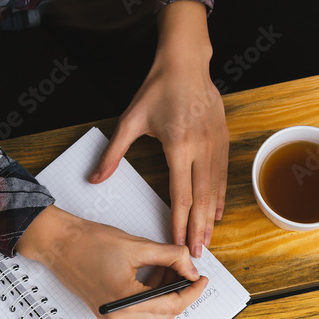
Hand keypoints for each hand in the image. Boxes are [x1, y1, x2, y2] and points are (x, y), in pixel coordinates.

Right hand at [16, 205, 206, 318]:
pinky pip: (140, 305)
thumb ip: (170, 256)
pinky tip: (155, 270)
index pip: (172, 305)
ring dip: (167, 289)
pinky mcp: (108, 309)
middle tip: (190, 270)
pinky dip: (153, 290)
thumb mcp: (137, 246)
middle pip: (164, 312)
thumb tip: (191, 267)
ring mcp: (111, 315)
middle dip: (182, 291)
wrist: (58, 242)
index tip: (202, 278)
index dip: (192, 291)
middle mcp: (118, 316)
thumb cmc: (89, 242)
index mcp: (125, 302)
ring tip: (171, 264)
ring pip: (153, 309)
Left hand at [89, 1, 228, 256]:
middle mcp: (201, 148)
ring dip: (211, 216)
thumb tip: (95, 178)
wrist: (186, 64)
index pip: (180, 194)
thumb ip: (113, 153)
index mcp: (178, 146)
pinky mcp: (223, 139)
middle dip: (199, 228)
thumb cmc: (157, 90)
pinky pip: (223, 174)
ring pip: (215, 188)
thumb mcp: (129, 120)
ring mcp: (215, 144)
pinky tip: (217, 211)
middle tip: (198, 253)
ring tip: (208, 239)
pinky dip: (220, 195)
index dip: (181, 222)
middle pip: (201, 198)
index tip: (180, 243)